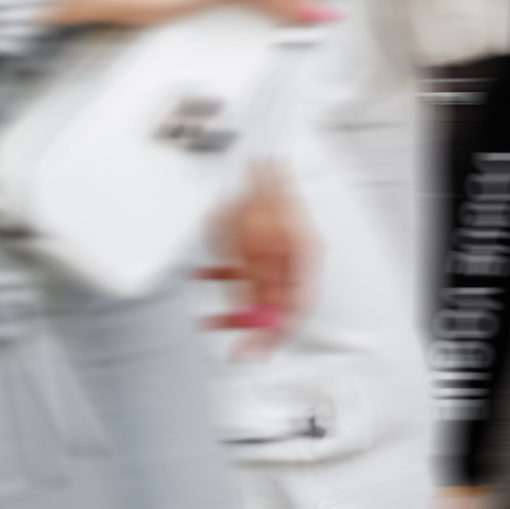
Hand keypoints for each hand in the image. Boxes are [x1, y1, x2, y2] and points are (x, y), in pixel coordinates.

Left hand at [202, 164, 308, 357]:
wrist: (248, 155)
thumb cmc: (253, 193)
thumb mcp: (250, 249)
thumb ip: (255, 290)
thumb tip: (259, 329)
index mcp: (304, 256)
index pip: (297, 310)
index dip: (274, 336)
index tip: (251, 353)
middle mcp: (296, 254)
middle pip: (277, 303)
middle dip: (250, 324)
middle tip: (230, 345)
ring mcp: (279, 246)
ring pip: (259, 288)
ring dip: (233, 302)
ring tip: (210, 318)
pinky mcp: (262, 237)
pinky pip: (246, 268)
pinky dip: (225, 276)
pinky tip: (205, 276)